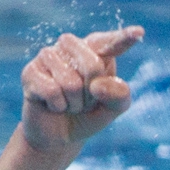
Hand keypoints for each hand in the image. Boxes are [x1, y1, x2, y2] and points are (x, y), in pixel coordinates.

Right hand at [20, 26, 144, 153]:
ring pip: (71, 82)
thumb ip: (119, 95)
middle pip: (92, 66)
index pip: (110, 43)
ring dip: (73, 103)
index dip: (124, 38)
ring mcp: (48, 56)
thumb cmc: (88, 115)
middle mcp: (71, 46)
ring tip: (67, 102)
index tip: (139, 33)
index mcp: (96, 50)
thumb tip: (97, 85)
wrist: (60, 136)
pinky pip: (52, 91)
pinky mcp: (30, 71)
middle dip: (91, 93)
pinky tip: (53, 105)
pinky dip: (57, 105)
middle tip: (83, 99)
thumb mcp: (113, 108)